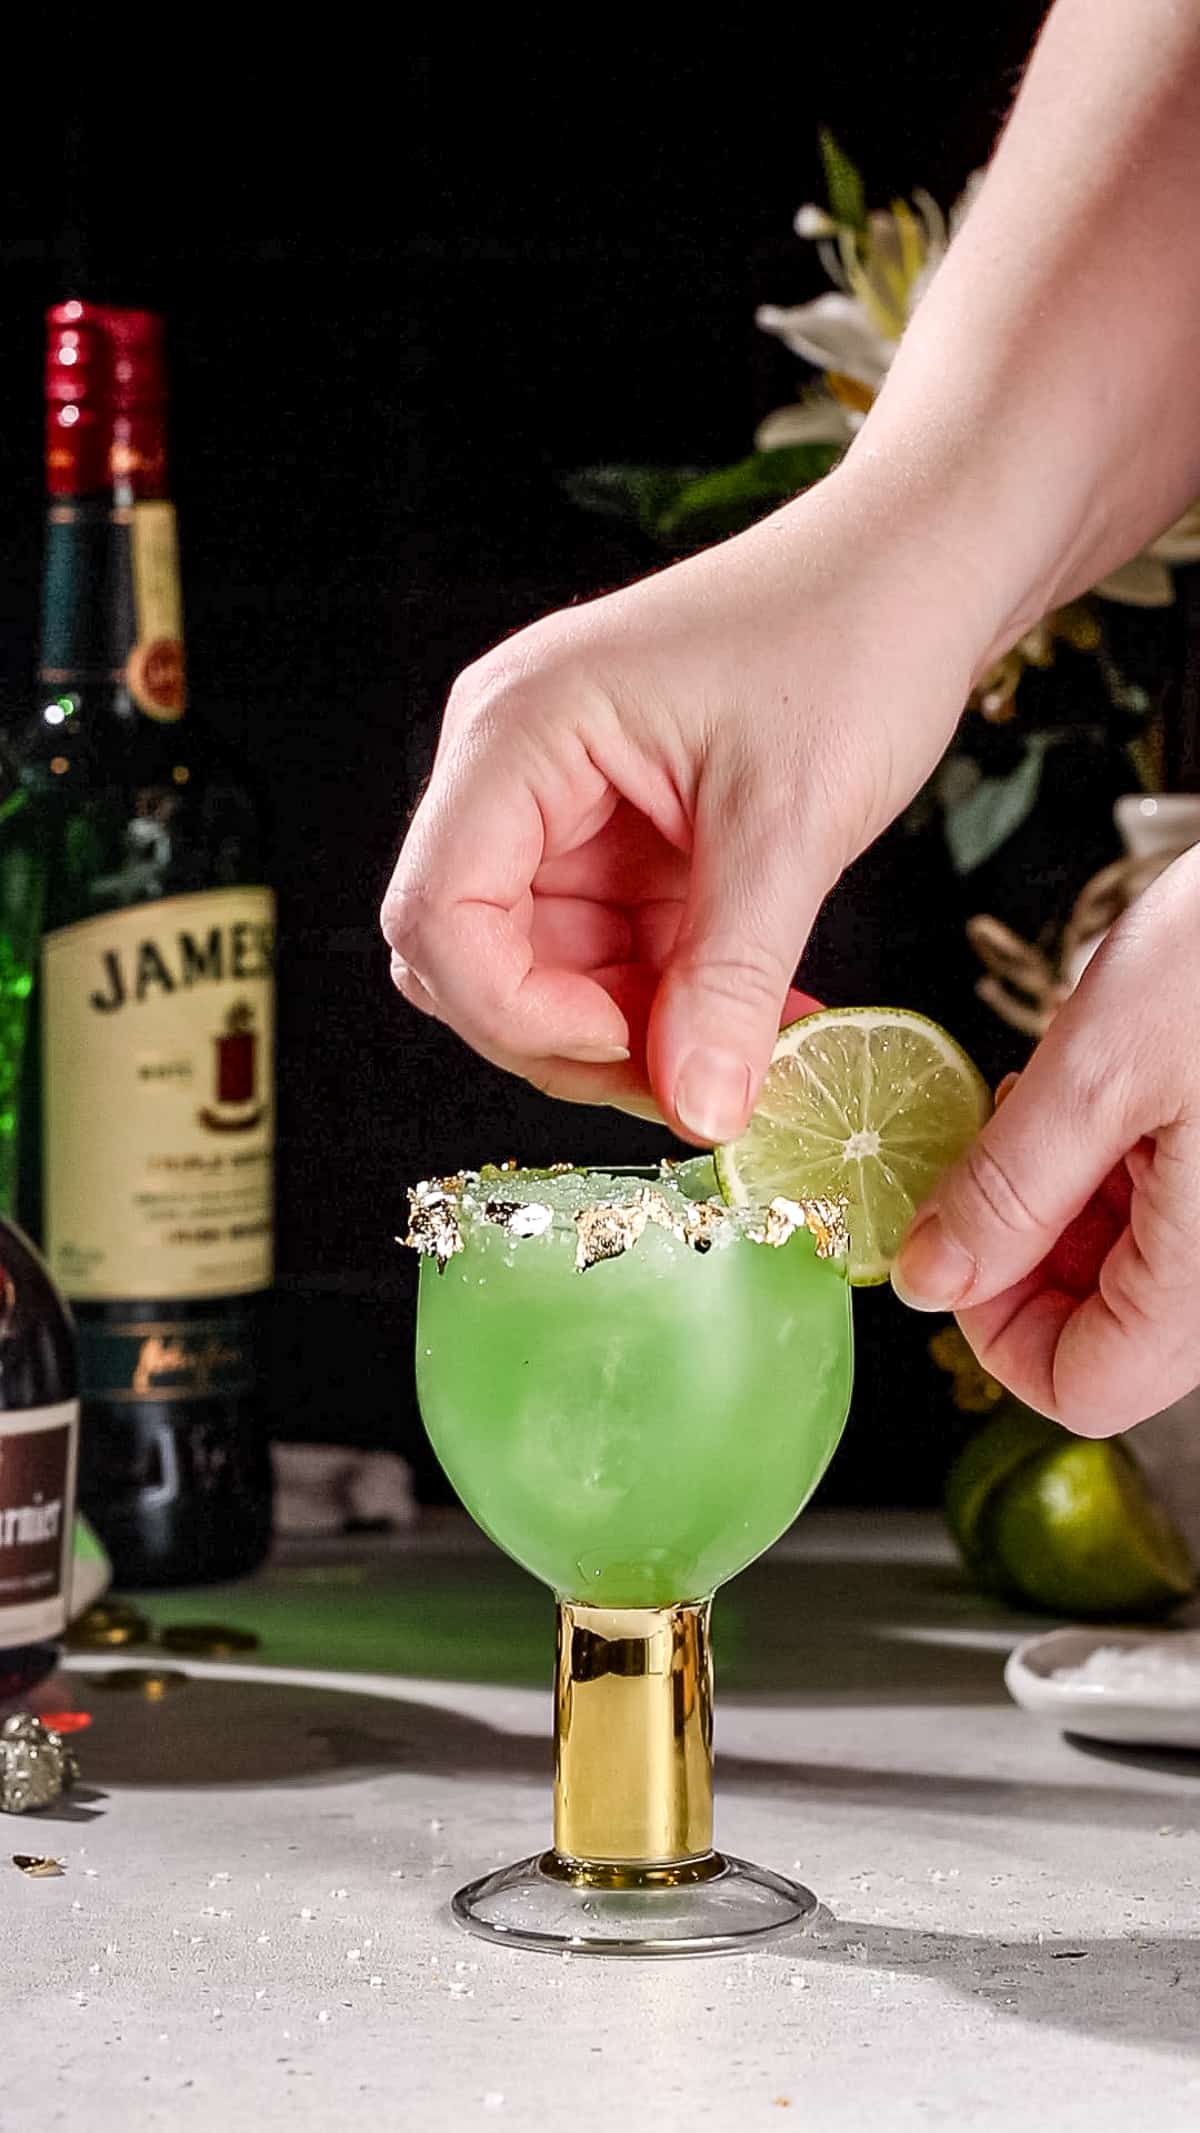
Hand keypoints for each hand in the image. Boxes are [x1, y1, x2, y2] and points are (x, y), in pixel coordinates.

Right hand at [382, 472, 988, 1141]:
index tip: (633, 1049)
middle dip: (573, 1037)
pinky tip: (760, 1016)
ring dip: (634, 1033)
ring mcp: (561, 806)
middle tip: (697, 1081)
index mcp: (518, 733)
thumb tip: (700, 1115)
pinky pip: (609, 955)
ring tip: (750, 1049)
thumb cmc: (853, 636)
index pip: (438, 915)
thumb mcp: (792, 821)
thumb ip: (734, 977)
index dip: (517, 1012)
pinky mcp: (617, 838)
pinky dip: (674, 1003)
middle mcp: (513, 769)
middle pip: (474, 959)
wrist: (919, 569)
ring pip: (544, 974)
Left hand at [893, 846, 1199, 1431]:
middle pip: (1104, 1331)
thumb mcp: (1100, 1068)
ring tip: (1059, 1094)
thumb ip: (1008, 1191)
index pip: (1077, 1387)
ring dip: (1066, 1199)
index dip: (989, 1326)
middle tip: (1000, 1142)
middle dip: (1025, 1246)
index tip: (949, 1237)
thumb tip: (931, 1280)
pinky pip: (1172, 1210)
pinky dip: (1116, 1162)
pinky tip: (1105, 1083)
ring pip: (1132, 1270)